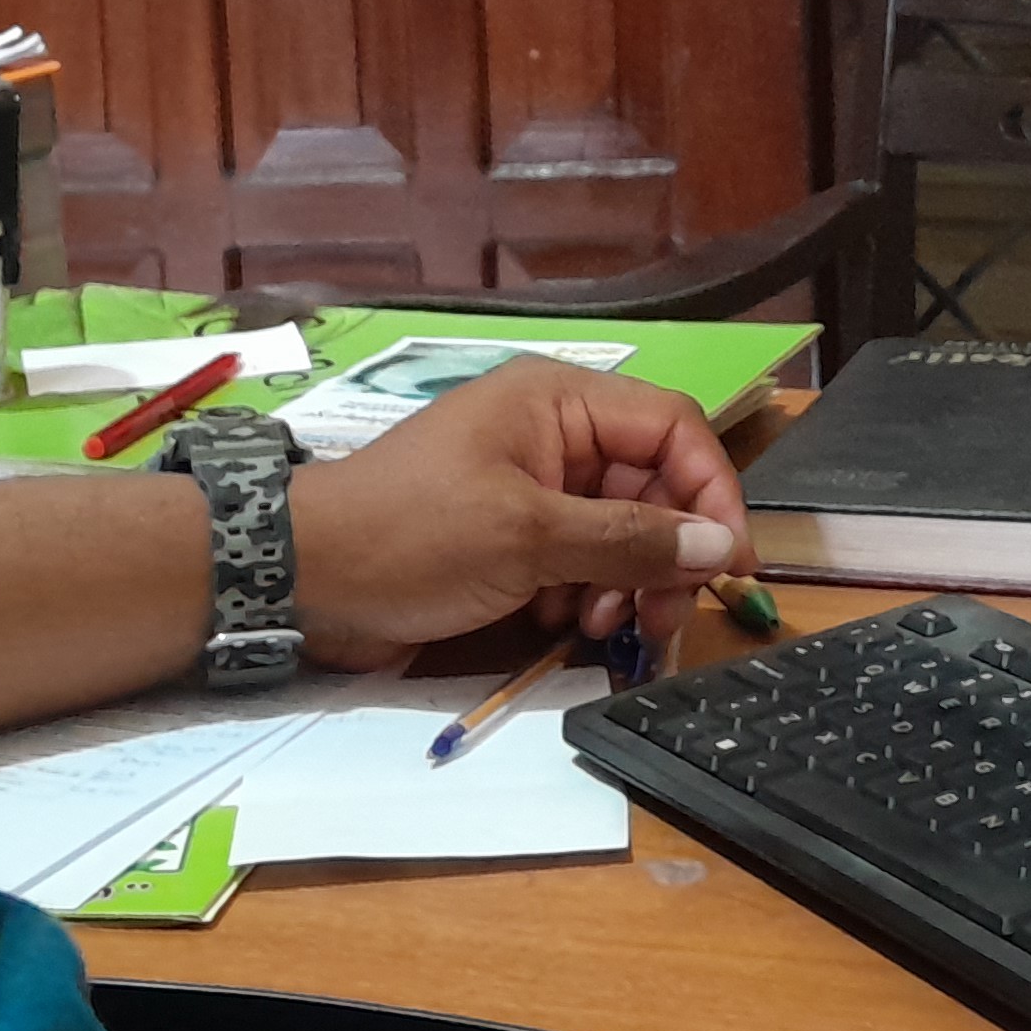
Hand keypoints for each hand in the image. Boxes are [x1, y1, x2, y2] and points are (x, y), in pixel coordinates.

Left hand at [281, 359, 750, 671]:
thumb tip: (718, 547)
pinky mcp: (510, 538)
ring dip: (623, 585)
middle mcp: (553, 435)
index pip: (673, 430)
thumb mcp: (527, 538)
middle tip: (659, 621)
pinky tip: (558, 627)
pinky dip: (583, 597)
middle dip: (665, 556)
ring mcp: (530, 488)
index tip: (726, 565)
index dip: (712, 492)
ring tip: (597, 628)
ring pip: (620, 533)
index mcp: (558, 402)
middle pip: (653, 488)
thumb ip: (629, 542)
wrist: (303, 580)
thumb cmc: (411, 537)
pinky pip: (580, 562)